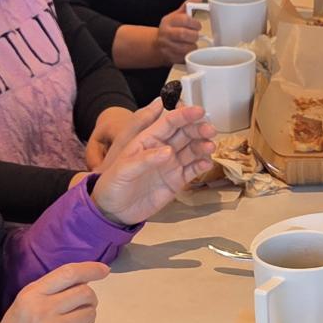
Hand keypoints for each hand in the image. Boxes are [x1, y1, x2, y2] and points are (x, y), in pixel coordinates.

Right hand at [1, 262, 110, 322]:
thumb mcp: (28, 298)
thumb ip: (53, 287)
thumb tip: (87, 278)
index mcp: (33, 295)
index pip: (69, 274)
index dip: (90, 269)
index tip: (104, 270)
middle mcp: (44, 311)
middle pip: (86, 293)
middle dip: (89, 298)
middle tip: (81, 306)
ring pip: (91, 314)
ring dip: (87, 318)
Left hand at [89, 101, 217, 224]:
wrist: (114, 211)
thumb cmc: (112, 185)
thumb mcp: (123, 170)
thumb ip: (145, 159)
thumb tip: (168, 152)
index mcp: (148, 140)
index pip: (168, 123)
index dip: (184, 115)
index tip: (199, 111)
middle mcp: (162, 149)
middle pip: (185, 134)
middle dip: (198, 129)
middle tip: (210, 130)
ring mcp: (171, 165)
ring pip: (192, 150)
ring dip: (203, 145)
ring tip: (210, 146)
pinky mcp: (177, 181)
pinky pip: (192, 170)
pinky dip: (201, 165)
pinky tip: (206, 163)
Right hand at [151, 3, 201, 65]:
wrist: (156, 45)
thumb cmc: (170, 29)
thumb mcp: (177, 16)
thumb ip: (188, 6)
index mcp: (168, 21)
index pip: (184, 19)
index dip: (194, 23)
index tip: (197, 25)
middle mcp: (166, 33)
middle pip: (184, 34)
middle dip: (194, 35)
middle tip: (195, 35)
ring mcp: (167, 47)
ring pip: (186, 48)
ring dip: (192, 46)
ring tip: (190, 43)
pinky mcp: (170, 58)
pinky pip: (184, 58)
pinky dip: (189, 55)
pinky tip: (186, 50)